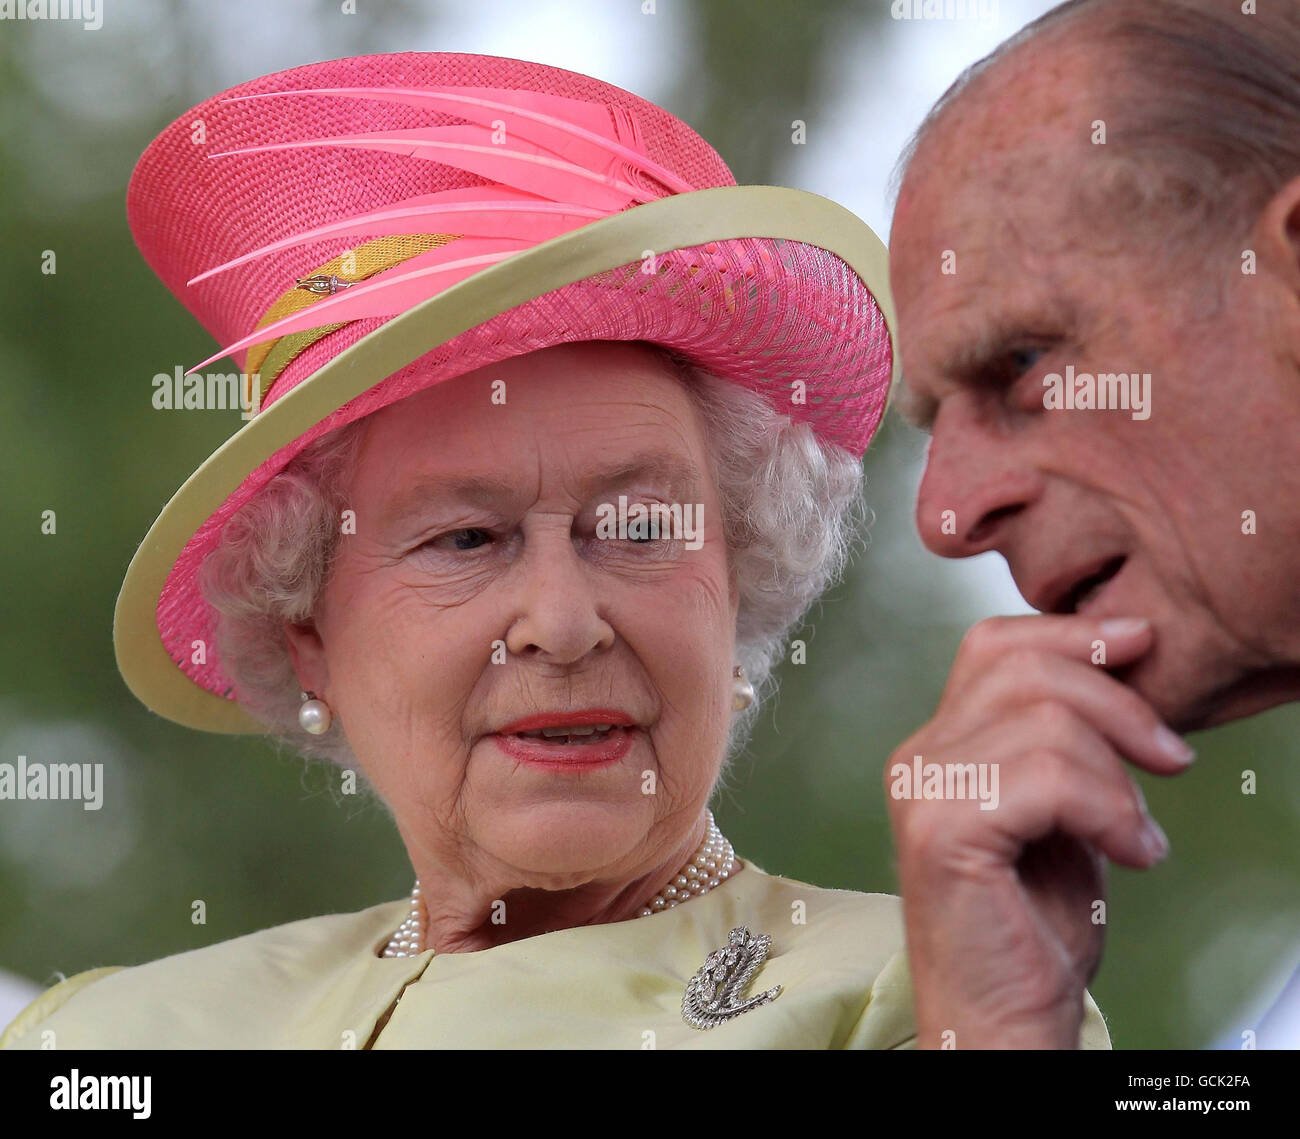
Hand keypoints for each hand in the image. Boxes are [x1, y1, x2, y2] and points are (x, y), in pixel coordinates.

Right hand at [884, 615, 1194, 1048]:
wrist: (1004, 1018)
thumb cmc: (1034, 926)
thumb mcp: (1063, 807)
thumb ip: (1069, 737)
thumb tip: (1122, 647)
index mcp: (940, 743)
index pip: (995, 645)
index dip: (1072, 634)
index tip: (1142, 645)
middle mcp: (918, 755)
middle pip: (1024, 666)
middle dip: (1118, 702)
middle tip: (1172, 760)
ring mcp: (923, 788)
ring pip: (1047, 720)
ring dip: (1120, 776)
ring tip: (1138, 835)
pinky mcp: (942, 828)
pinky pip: (1050, 778)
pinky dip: (1111, 812)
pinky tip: (1129, 855)